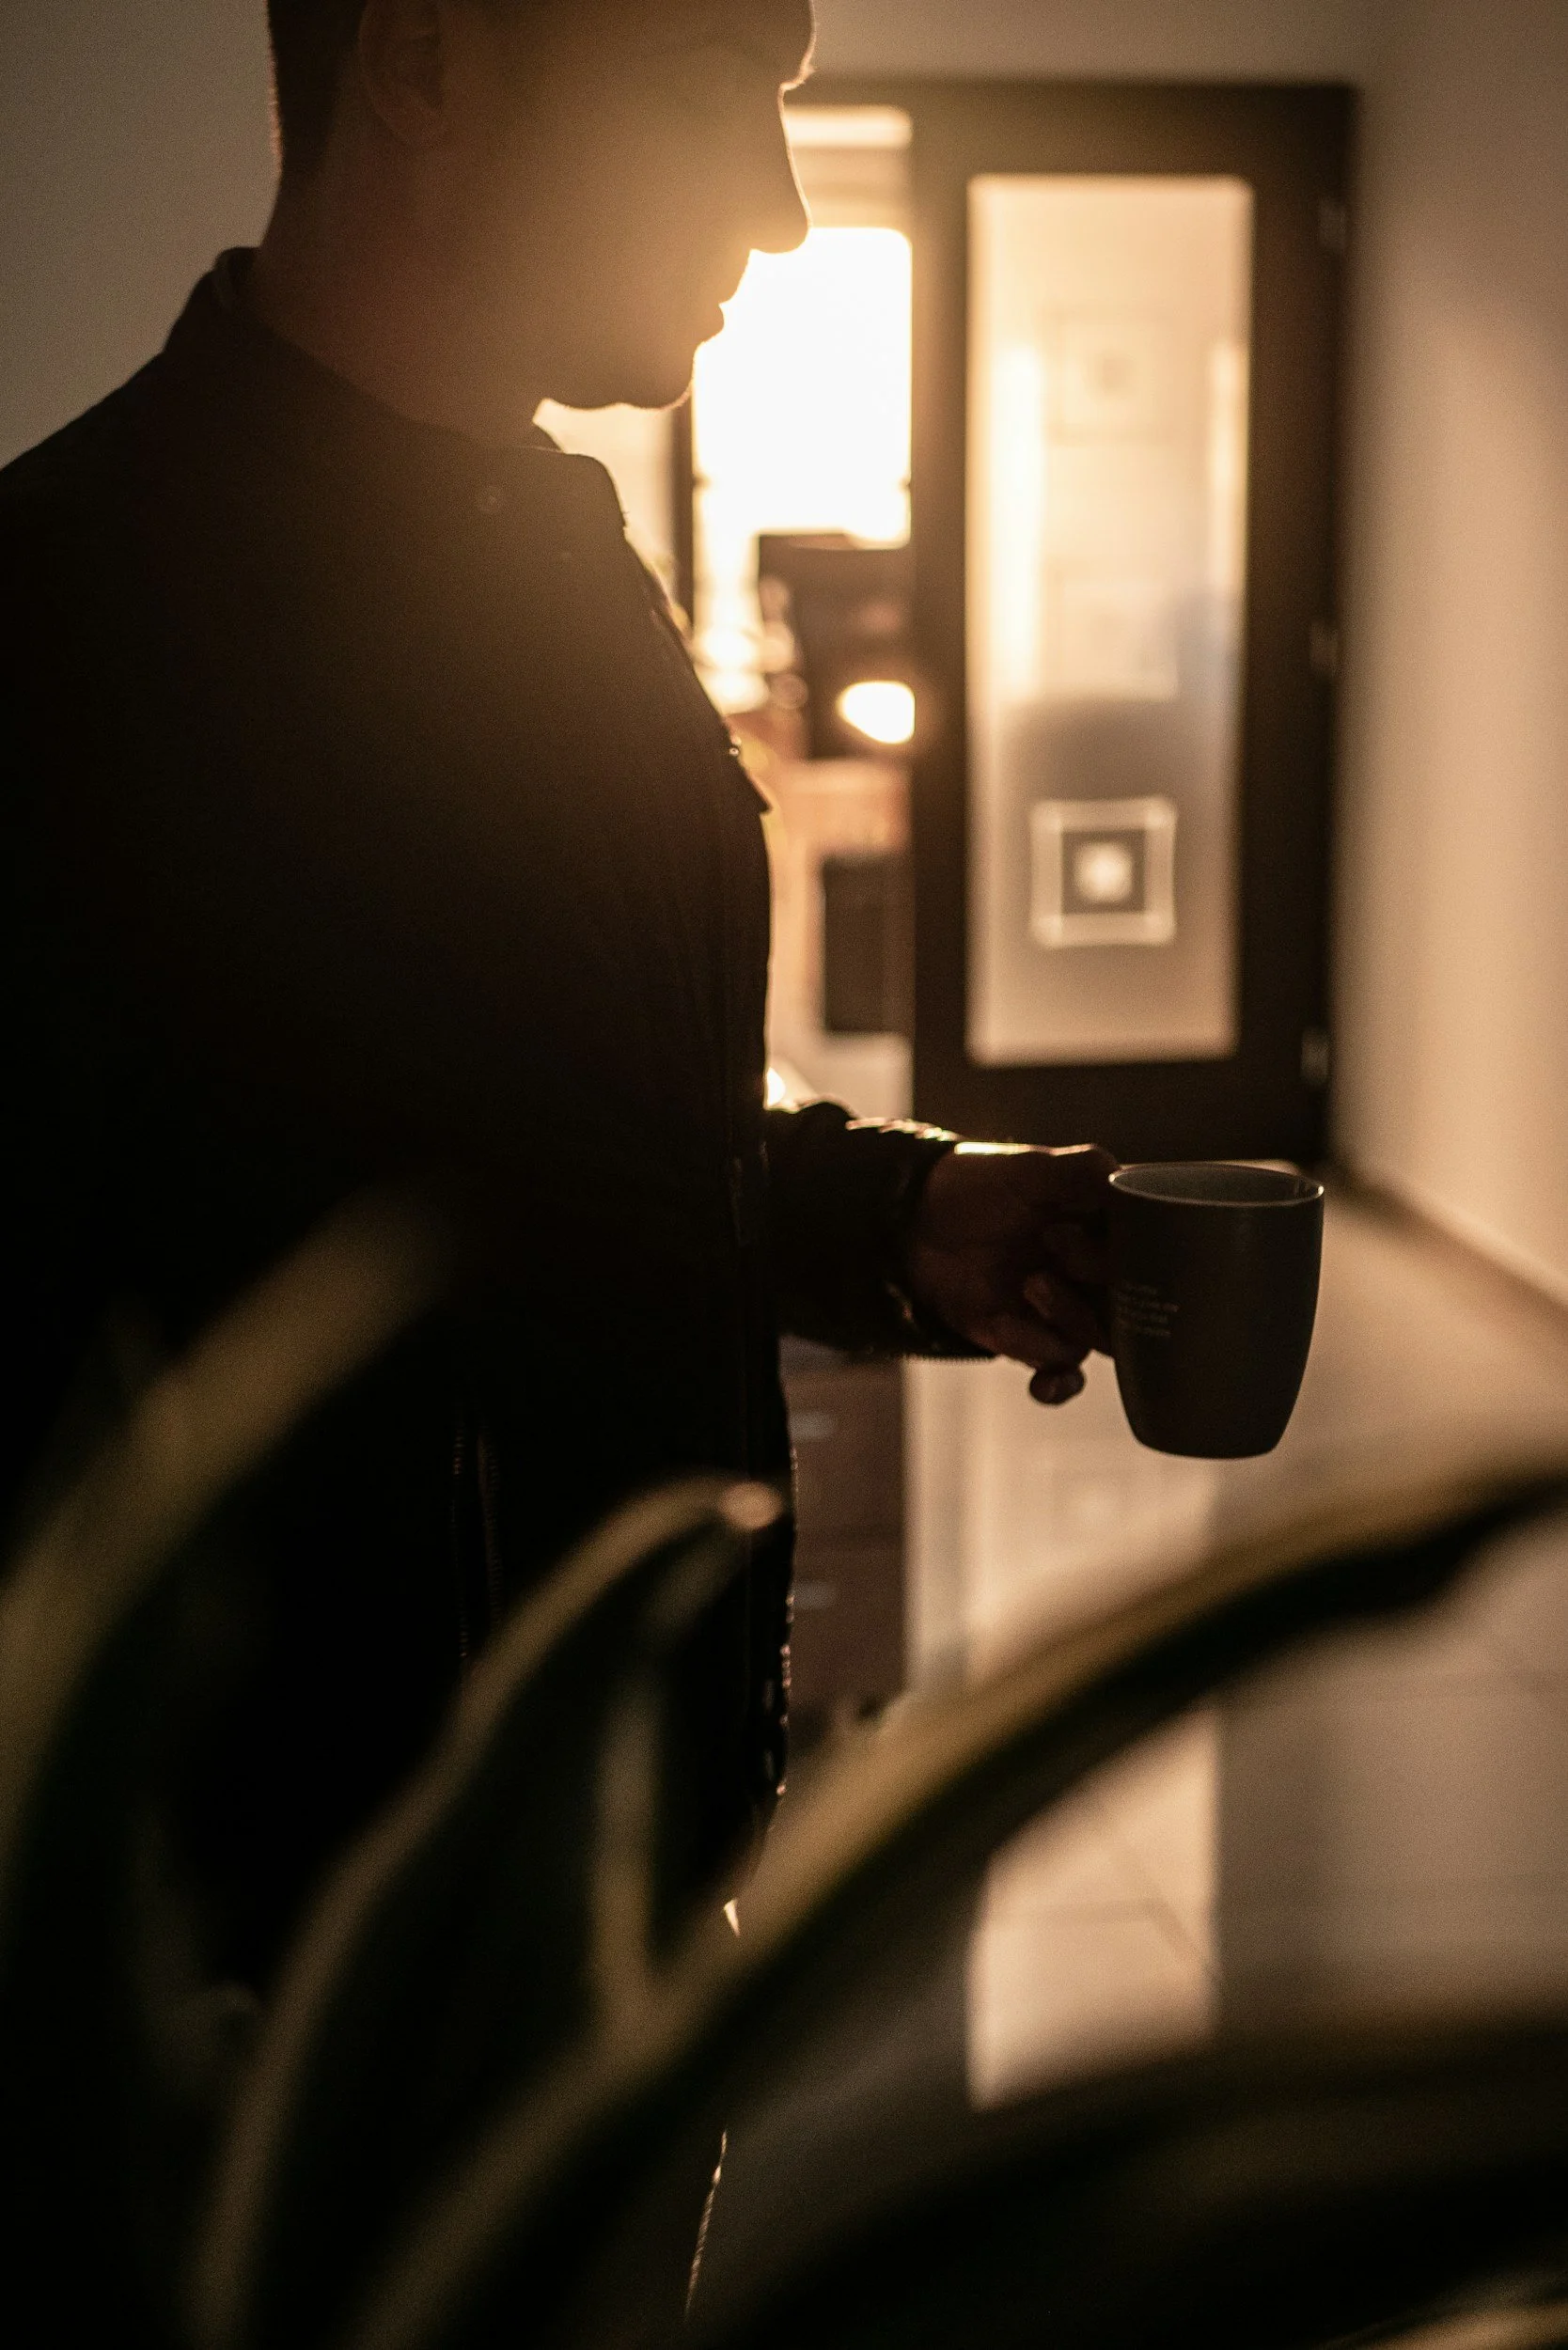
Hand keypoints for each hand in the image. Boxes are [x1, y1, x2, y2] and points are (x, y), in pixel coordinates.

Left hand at [905, 1142, 1117, 1405]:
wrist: (914, 1221)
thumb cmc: (977, 1186)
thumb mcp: (1031, 1168)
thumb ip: (1084, 1171)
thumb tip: (1126, 1183)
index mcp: (1106, 1233)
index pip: (1148, 1256)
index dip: (1125, 1250)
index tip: (1092, 1226)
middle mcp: (1092, 1276)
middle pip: (1128, 1304)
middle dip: (1099, 1283)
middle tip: (1056, 1248)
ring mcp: (1061, 1311)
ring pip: (1093, 1338)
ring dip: (1067, 1318)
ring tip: (1029, 1284)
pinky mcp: (1028, 1340)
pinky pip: (1059, 1374)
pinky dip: (1055, 1383)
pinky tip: (1042, 1386)